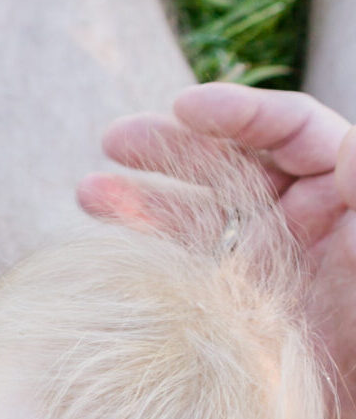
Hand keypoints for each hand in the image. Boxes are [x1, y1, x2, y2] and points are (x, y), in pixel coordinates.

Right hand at [81, 84, 355, 418]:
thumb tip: (348, 145)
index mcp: (339, 189)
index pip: (287, 130)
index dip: (236, 113)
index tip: (184, 108)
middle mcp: (296, 219)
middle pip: (227, 164)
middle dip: (168, 147)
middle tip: (114, 140)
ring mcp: (257, 264)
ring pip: (194, 217)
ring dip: (139, 201)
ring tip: (88, 192)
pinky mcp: (228, 310)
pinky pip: (180, 274)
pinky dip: (142, 259)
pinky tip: (106, 252)